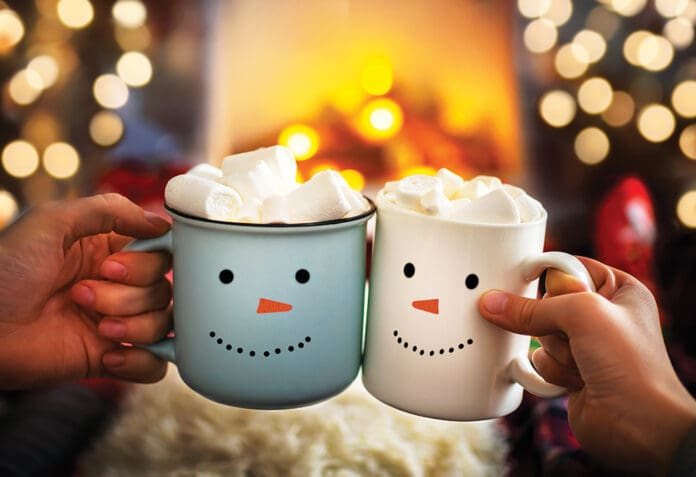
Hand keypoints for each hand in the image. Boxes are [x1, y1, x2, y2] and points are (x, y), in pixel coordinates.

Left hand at [0, 193, 171, 388]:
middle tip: (82, 294)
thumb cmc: (4, 270)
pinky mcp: (107, 358)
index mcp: (107, 251)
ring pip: (162, 324)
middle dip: (128, 295)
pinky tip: (109, 356)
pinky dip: (141, 362)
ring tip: (94, 327)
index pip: (160, 254)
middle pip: (163, 289)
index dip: (146, 263)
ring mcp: (114, 322)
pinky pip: (154, 365)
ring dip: (132, 326)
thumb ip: (110, 210)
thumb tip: (161, 224)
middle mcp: (116, 286)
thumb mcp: (52, 221)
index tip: (110, 267)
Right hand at [479, 257, 695, 474]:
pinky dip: (552, 371)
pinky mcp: (571, 372)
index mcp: (618, 290)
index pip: (568, 267)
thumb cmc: (631, 365)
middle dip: (553, 324)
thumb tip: (492, 303)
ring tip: (583, 364)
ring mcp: (586, 346)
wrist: (639, 426)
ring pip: (540, 334)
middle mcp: (603, 316)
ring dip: (555, 351)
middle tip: (573, 335)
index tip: (520, 276)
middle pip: (547, 302)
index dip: (547, 275)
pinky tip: (576, 380)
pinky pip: (540, 360)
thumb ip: (533, 307)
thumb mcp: (582, 316)